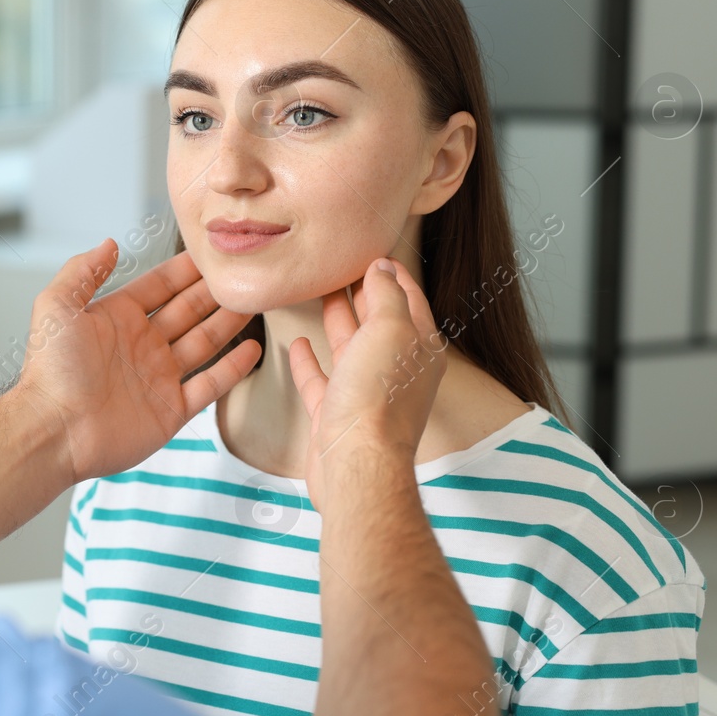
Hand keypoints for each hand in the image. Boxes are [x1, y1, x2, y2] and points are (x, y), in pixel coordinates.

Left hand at [13, 239, 261, 485]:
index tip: (212, 251)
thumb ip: (83, 271)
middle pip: (188, 311)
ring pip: (203, 343)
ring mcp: (159, 378)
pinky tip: (253, 350)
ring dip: (228, 324)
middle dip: (214, 292)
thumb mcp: (57, 306)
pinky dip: (232, 369)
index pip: (159, 286)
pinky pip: (209, 385)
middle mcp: (141, 345)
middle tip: (242, 273)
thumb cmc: (51, 370)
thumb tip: (110, 242)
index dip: (185, 269)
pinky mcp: (171, 410)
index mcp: (117, 318)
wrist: (55, 430)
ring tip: (254, 302)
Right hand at [287, 256, 445, 508]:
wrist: (356, 464)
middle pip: (379, 321)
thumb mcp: (390, 330)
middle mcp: (395, 370)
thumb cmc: (377, 398)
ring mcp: (364, 393)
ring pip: (351, 347)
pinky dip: (310, 360)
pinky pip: (321, 380)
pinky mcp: (335, 414)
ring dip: (339, 319)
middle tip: (345, 265)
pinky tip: (298, 343)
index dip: (393, 273)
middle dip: (365, 292)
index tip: (374, 251)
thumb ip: (387, 295)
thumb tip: (383, 267)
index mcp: (418, 347)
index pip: (409, 299)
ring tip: (323, 293)